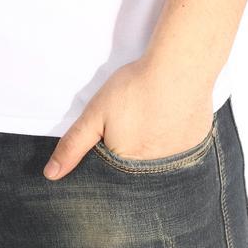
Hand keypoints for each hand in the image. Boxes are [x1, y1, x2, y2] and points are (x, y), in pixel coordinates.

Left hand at [43, 55, 213, 178]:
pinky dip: (171, 140)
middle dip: (130, 153)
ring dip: (152, 147)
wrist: (180, 69)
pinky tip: (168, 120)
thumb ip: (73, 145)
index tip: (111, 136)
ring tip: (150, 120)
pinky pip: (179, 152)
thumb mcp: (95, 114)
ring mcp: (180, 161)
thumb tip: (50, 175)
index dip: (106, 159)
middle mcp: (156, 174)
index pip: (111, 179)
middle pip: (136, 172)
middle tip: (134, 123)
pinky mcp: (197, 147)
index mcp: (127, 168)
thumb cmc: (134, 89)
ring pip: (158, 162)